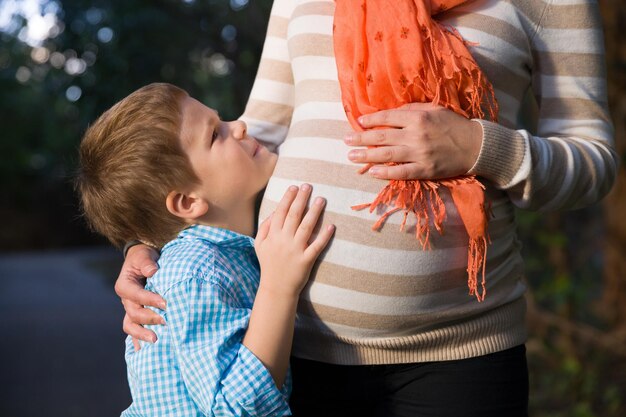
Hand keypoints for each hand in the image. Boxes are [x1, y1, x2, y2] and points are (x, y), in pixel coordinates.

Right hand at [114, 244, 163, 347]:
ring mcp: (130, 309)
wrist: (144, 261)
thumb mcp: (144, 256)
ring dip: (142, 334)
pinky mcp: (137, 315)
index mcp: (125, 285)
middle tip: (166, 321)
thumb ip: (147, 263)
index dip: (149, 299)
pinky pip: (134, 331)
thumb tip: (153, 272)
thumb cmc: (144, 258)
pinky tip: (145, 352)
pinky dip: (138, 341)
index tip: (165, 303)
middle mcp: (126, 300)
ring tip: (155, 340)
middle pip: (134, 313)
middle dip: (150, 318)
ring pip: (131, 325)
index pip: (135, 295)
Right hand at [254, 184, 334, 297]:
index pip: (280, 212)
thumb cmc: (269, 264)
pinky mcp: (306, 260)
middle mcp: (283, 240)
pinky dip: (324, 236)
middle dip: (301, 199)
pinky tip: (331, 226)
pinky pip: (317, 246)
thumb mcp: (260, 245)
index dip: (288, 198)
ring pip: (306, 227)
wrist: (276, 288)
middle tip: (308, 186)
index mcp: (272, 235)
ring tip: (321, 200)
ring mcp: (295, 250)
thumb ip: (265, 227)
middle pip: (294, 215)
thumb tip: (275, 211)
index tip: (295, 187)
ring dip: (314, 212)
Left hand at [344, 102, 483, 179]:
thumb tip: (390, 113)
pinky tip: (372, 172)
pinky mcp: (424, 170)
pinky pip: (401, 172)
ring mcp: (419, 154)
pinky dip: (385, 172)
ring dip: (366, 156)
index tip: (358, 122)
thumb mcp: (434, 109)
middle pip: (382, 137)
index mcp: (418, 117)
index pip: (387, 117)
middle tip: (346, 140)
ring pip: (387, 155)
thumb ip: (412, 110)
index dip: (370, 120)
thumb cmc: (454, 125)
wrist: (475, 146)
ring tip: (351, 157)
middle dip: (361, 138)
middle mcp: (416, 135)